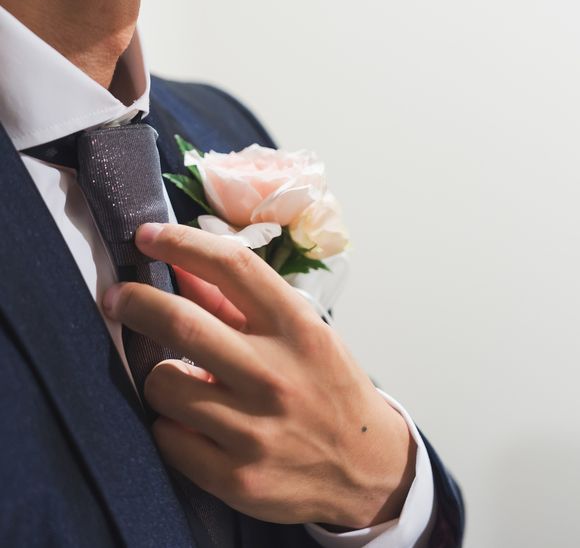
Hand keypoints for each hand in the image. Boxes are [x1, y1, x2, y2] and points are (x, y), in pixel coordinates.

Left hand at [103, 223, 415, 528]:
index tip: (148, 236)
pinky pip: (167, 435)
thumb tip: (183, 270)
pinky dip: (170, 422)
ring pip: (163, 383)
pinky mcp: (236, 477)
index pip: (232, 266)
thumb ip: (242, 304)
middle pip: (182, 322)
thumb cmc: (329, 388)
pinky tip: (193, 423)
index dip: (182, 242)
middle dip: (135, 301)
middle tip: (119, 297)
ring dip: (159, 374)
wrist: (365, 466)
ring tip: (180, 380)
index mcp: (298, 329)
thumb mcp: (301, 335)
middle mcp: (276, 375)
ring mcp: (255, 429)